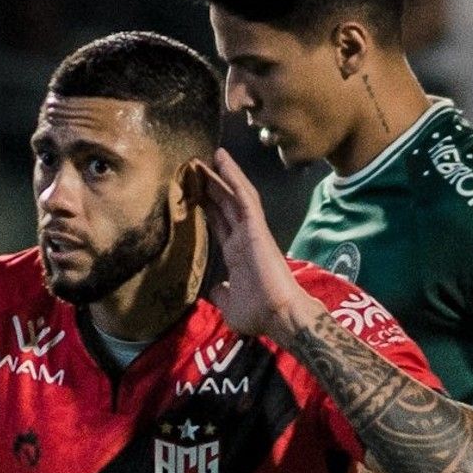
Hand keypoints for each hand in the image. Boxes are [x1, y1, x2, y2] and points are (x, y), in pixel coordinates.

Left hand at [198, 148, 320, 339]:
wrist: (278, 317)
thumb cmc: (258, 315)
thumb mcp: (230, 306)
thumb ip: (222, 294)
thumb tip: (215, 289)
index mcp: (236, 255)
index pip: (219, 224)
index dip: (207, 207)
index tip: (193, 192)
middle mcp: (243, 239)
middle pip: (225, 205)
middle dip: (211, 186)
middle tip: (195, 166)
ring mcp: (251, 231)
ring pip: (235, 195)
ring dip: (222, 175)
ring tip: (208, 155)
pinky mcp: (257, 227)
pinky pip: (244, 197)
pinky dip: (233, 177)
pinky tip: (222, 160)